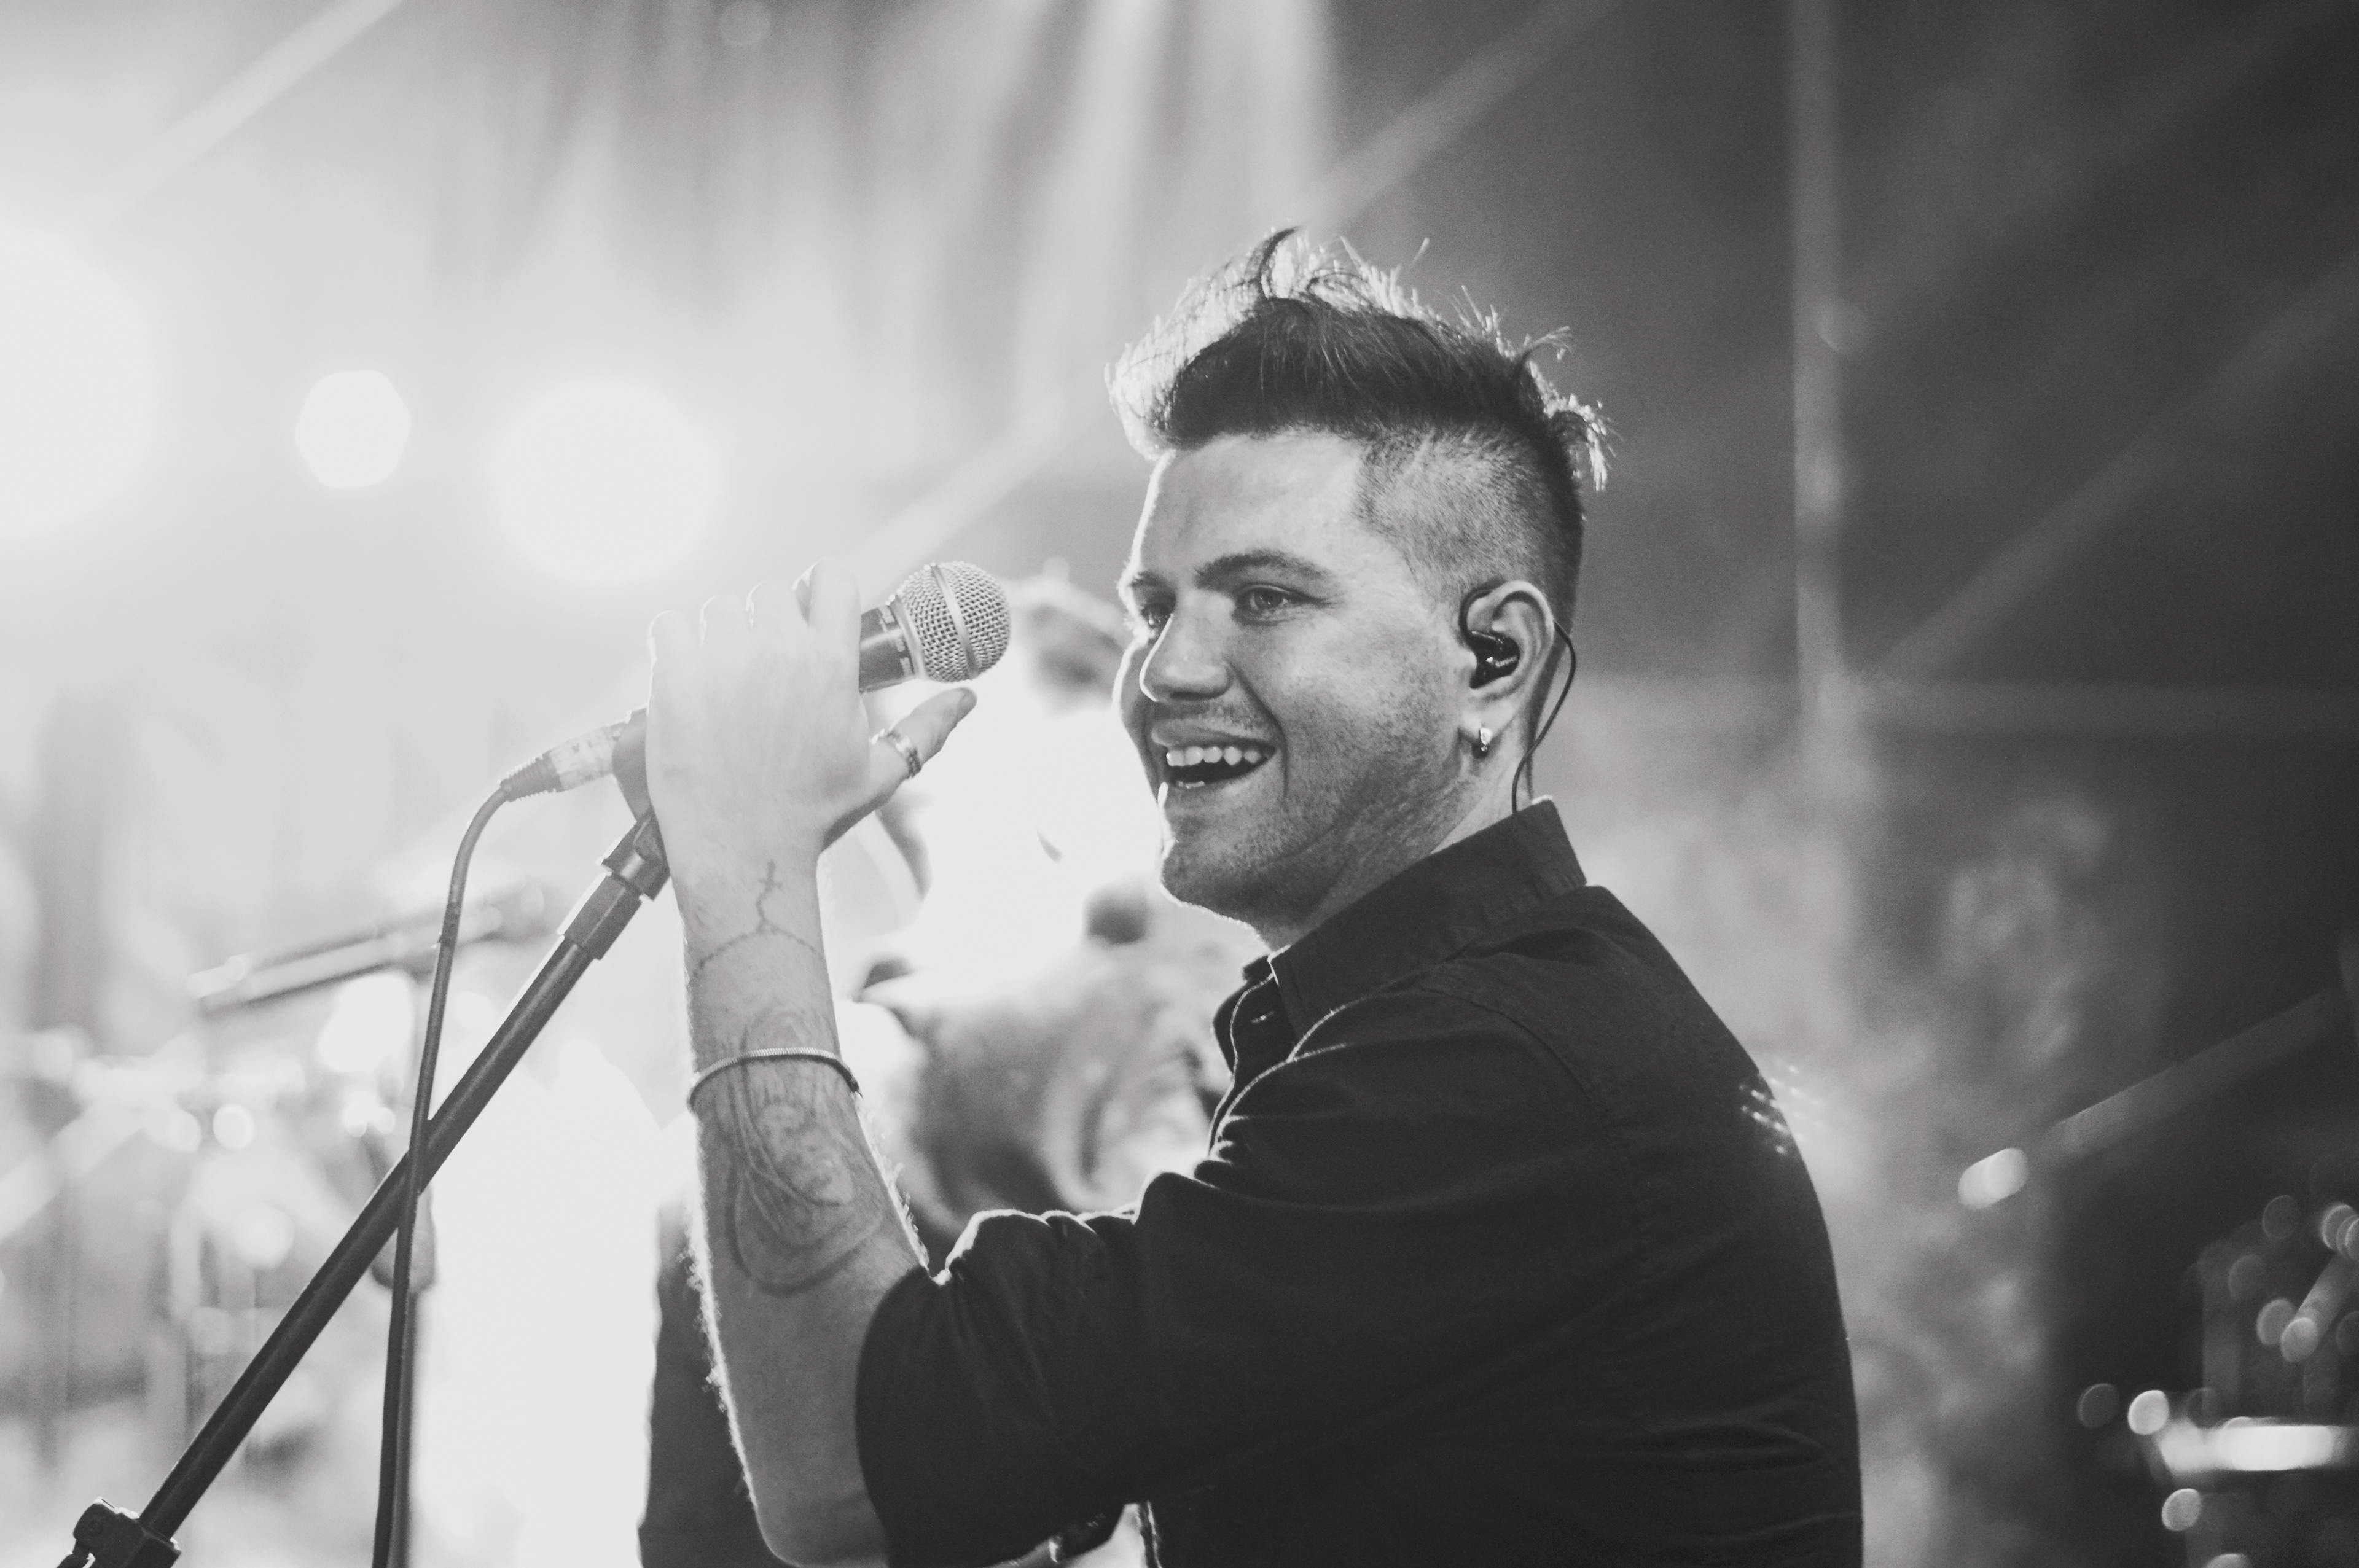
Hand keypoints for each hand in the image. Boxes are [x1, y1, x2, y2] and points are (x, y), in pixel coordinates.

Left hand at [645, 561, 975, 885]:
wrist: (744, 854)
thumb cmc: (814, 816)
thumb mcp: (881, 772)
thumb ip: (928, 728)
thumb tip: (970, 699)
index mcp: (833, 666)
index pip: (831, 577)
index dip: (820, 591)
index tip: (809, 616)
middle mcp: (780, 652)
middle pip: (771, 591)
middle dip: (769, 620)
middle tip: (764, 665)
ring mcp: (723, 662)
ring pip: (720, 607)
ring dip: (722, 633)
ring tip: (725, 679)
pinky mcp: (674, 678)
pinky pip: (669, 624)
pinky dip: (675, 641)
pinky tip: (687, 674)